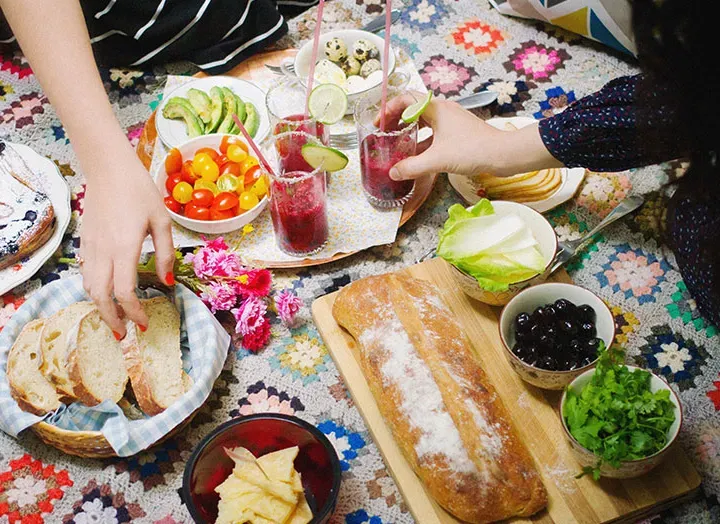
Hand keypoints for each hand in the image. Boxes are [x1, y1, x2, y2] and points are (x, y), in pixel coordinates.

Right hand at [80, 146, 173, 338]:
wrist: (108, 168)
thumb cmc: (139, 191)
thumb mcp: (161, 221)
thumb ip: (166, 253)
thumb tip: (168, 281)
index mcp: (124, 248)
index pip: (124, 292)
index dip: (133, 312)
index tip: (145, 323)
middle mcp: (103, 252)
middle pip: (100, 297)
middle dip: (111, 319)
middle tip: (124, 335)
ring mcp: (90, 247)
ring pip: (89, 287)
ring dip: (100, 307)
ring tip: (115, 318)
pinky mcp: (85, 242)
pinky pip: (86, 273)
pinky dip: (93, 290)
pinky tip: (106, 293)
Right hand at [383, 92, 561, 179]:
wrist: (504, 155)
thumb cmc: (473, 150)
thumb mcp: (438, 160)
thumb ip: (412, 167)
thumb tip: (393, 173)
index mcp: (436, 108)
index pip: (405, 98)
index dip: (388, 109)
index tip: (378, 124)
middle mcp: (443, 110)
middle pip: (413, 108)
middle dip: (396, 120)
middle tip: (384, 134)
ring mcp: (452, 121)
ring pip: (424, 121)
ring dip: (409, 131)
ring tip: (397, 144)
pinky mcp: (458, 133)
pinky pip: (434, 133)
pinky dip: (422, 141)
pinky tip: (416, 156)